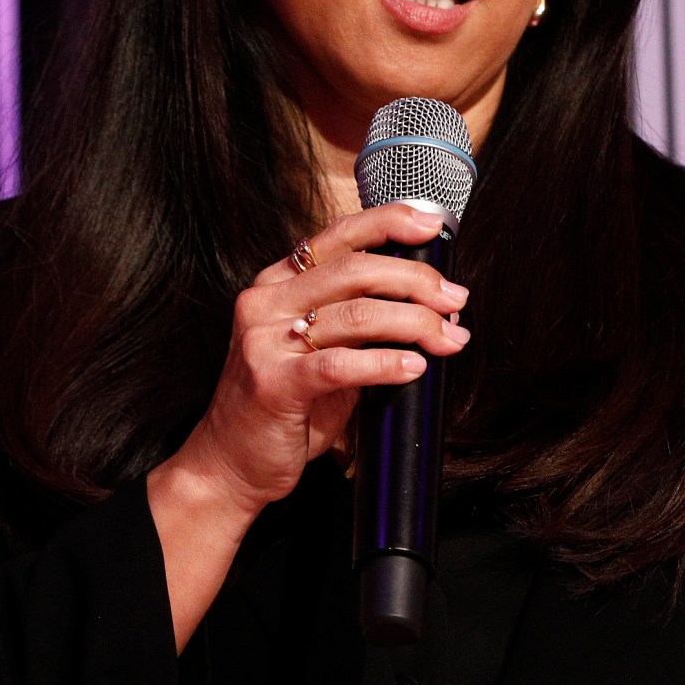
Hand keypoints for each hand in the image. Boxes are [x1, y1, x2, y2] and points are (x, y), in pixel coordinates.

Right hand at [166, 202, 470, 512]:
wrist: (230, 462)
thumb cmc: (284, 406)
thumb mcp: (320, 350)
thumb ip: (359, 322)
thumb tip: (431, 304)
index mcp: (277, 284)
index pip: (337, 236)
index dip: (388, 222)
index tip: (431, 225)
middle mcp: (266, 302)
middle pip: (355, 270)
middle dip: (416, 281)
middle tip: (455, 300)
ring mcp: (264, 340)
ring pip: (356, 314)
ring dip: (414, 323)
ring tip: (448, 338)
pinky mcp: (272, 382)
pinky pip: (340, 364)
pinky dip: (385, 364)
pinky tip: (414, 368)